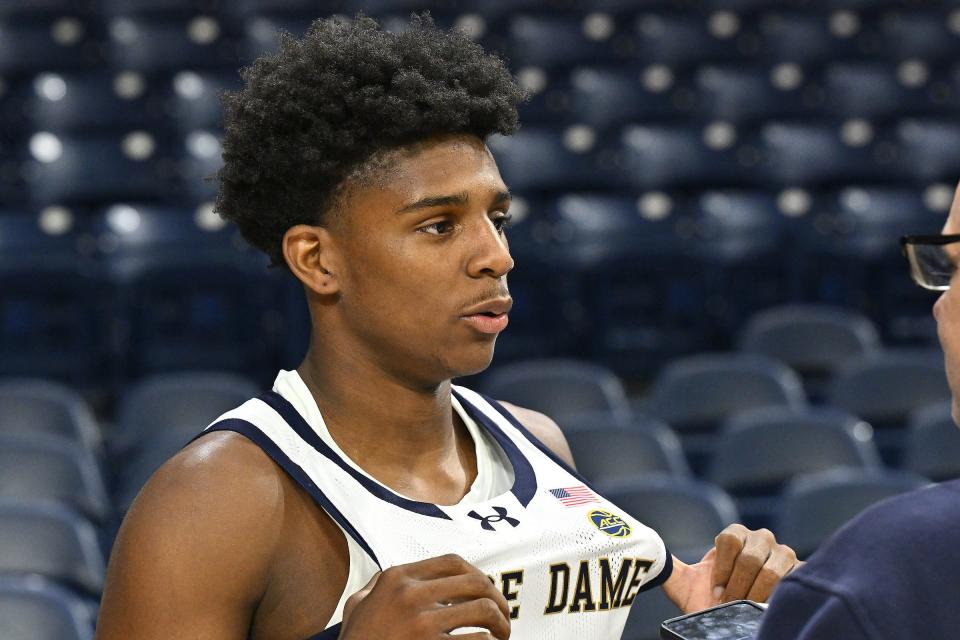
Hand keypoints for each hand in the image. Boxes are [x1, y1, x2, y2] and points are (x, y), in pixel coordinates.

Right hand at [339, 553, 510, 639]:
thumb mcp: (358, 605)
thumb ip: (377, 586)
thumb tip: (392, 576)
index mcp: (398, 578)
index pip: (453, 562)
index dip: (478, 573)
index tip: (485, 588)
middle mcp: (411, 595)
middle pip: (475, 583)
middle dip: (497, 598)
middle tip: (503, 615)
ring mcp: (421, 623)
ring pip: (482, 611)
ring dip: (500, 623)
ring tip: (501, 634)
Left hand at [664, 524, 800, 612]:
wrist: (737, 614)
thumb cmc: (711, 597)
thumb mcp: (689, 582)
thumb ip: (673, 568)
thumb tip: (653, 553)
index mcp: (735, 534)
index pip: (729, 539)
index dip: (721, 569)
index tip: (716, 591)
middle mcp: (761, 538)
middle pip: (750, 557)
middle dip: (737, 586)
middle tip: (730, 604)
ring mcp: (783, 554)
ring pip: (773, 571)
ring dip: (756, 594)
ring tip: (746, 607)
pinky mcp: (801, 572)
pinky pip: (795, 581)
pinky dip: (779, 596)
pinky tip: (767, 605)